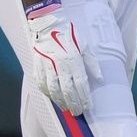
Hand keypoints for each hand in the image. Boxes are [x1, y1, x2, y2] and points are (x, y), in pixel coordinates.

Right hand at [24, 0, 93, 115]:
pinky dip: (47, 92)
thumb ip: (92, 63)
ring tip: (66, 108)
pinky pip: (41, 82)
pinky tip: (52, 98)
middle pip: (66, 89)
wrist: (47, 23)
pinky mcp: (36, 64)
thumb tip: (100, 78)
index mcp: (73, 58)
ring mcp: (46, 65)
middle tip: (77, 113)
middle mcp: (59, 63)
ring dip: (59, 101)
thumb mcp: (85, 45)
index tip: (88, 106)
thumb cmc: (70, 34)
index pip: (80, 83)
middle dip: (73, 103)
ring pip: (52, 88)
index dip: (84, 96)